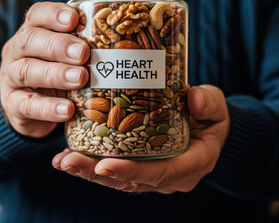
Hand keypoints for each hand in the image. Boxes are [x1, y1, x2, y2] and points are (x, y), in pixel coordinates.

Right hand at [0, 2, 89, 137]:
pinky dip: (48, 108)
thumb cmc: (55, 71)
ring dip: (55, 74)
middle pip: (31, 40)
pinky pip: (28, 105)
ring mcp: (11, 78)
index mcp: (33, 32)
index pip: (37, 15)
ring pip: (27, 71)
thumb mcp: (67, 56)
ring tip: (80, 78)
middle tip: (83, 53)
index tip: (73, 19)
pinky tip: (68, 110)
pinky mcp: (13, 104)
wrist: (29, 107)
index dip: (53, 14)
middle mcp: (18, 51)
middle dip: (59, 45)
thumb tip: (128, 43)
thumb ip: (86, 46)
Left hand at [52, 85, 229, 193]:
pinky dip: (93, 164)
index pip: (161, 173)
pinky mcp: (143, 165)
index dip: (132, 172)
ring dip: (89, 171)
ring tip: (62, 161)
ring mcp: (155, 174)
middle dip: (97, 173)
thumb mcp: (216, 107)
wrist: (210, 127)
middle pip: (131, 181)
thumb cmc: (212, 116)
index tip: (104, 166)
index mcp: (193, 163)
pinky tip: (69, 156)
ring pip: (120, 179)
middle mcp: (171, 176)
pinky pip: (117, 170)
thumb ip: (208, 103)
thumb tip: (194, 98)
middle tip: (68, 162)